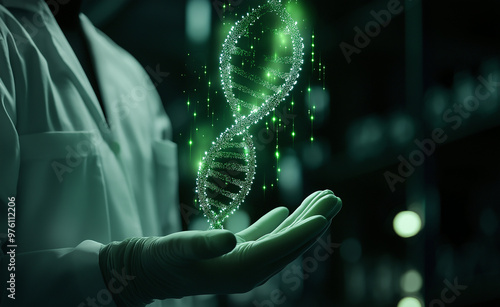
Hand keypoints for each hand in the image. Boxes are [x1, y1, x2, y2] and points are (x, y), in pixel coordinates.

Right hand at [99, 190, 340, 306]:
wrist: (148, 271)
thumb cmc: (162, 261)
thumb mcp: (178, 250)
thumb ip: (203, 244)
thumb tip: (229, 238)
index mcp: (240, 269)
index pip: (280, 248)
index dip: (303, 231)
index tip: (325, 214)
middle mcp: (250, 269)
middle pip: (289, 243)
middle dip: (314, 220)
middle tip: (334, 197)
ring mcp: (244, 262)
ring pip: (281, 239)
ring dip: (302, 218)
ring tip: (321, 198)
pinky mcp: (235, 254)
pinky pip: (263, 238)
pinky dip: (277, 224)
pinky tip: (287, 211)